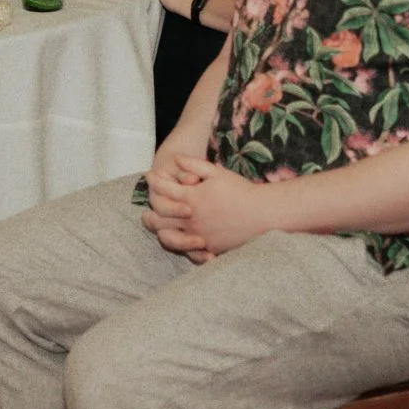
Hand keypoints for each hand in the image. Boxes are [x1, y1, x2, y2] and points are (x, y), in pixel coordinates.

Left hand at [143, 155, 267, 258]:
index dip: (154, 180)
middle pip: (159, 216)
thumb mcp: (216, 172)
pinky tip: (176, 239)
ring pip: (168, 236)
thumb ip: (193, 164)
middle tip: (144, 208)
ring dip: (158, 230)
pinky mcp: (208, 248)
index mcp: (191, 198)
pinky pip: (187, 250)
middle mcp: (191, 218)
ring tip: (156, 226)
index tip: (149, 175)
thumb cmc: (240, 190)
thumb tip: (175, 158)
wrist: (263, 215)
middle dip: (149, 210)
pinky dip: (178, 245)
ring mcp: (199, 235)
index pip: (163, 188)